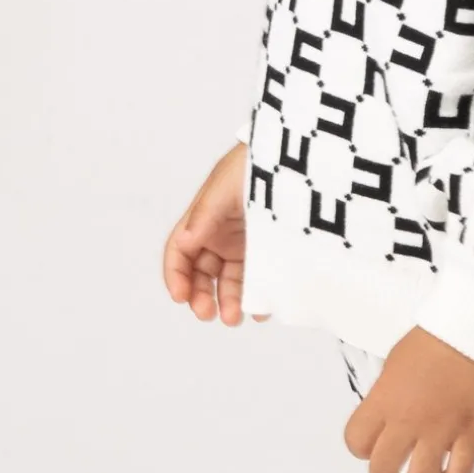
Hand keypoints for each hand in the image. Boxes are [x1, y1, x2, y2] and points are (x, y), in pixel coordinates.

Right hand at [163, 141, 269, 327]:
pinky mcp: (269, 248)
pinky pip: (257, 278)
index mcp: (203, 218)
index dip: (175, 275)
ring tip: (235, 317)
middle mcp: (219, 233)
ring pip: (228, 281)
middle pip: (200, 273)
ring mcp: (244, 242)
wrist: (298, 155)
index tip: (181, 297)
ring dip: (227, 301)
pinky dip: (256, 296)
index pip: (179, 252)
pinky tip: (260, 308)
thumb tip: (183, 242)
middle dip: (200, 295)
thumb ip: (205, 215)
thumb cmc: (257, 161)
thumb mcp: (226, 186)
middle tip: (209, 313)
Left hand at [343, 325, 473, 472]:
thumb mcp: (397, 360)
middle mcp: (408, 421)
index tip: (375, 442)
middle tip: (395, 467)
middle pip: (382, 470)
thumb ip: (388, 393)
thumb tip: (389, 415)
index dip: (363, 447)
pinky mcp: (472, 436)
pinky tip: (450, 471)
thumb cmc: (434, 337)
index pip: (356, 441)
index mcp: (385, 398)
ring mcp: (441, 432)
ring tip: (426, 470)